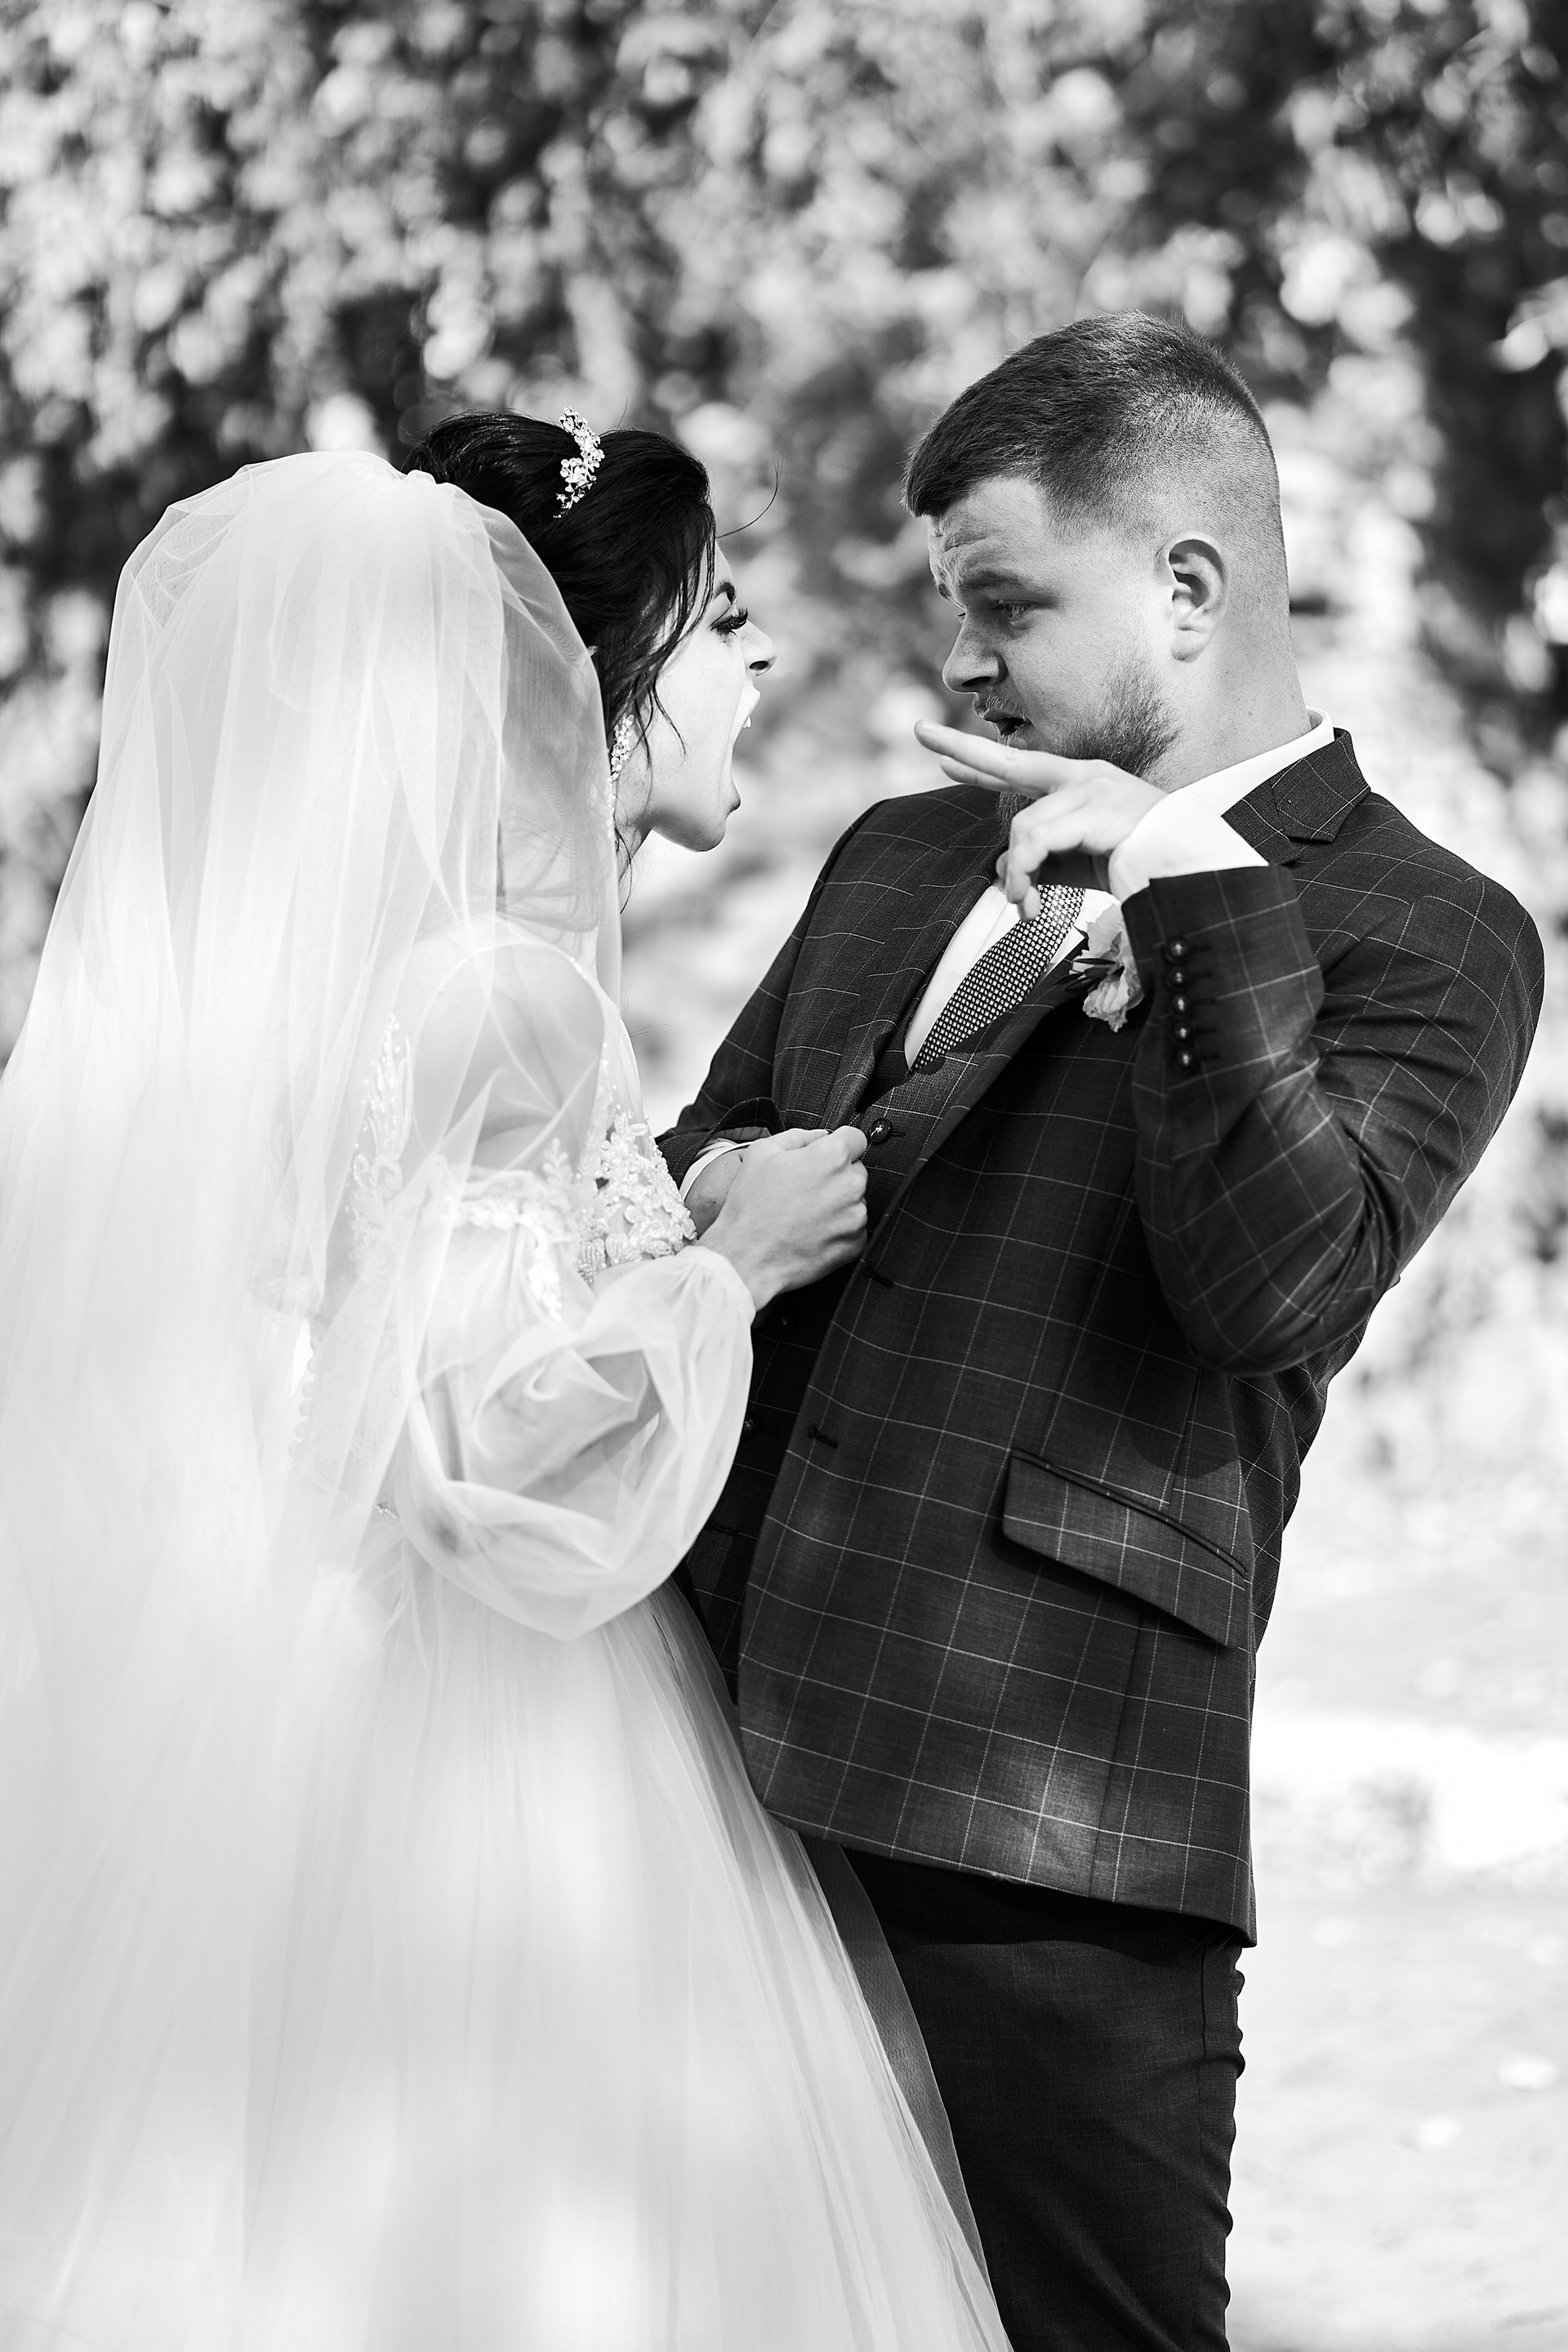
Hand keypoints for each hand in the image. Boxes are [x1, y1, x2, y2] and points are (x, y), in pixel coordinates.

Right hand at [696, 1126, 867, 1311]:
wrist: (747, 1258)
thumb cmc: (752, 1208)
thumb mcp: (762, 1153)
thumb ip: (798, 1136)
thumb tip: (818, 1136)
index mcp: (831, 1157)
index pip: (855, 1138)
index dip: (839, 1143)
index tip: (827, 1154)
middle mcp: (850, 1185)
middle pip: (855, 1170)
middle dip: (835, 1175)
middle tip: (805, 1188)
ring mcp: (855, 1216)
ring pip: (855, 1199)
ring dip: (837, 1202)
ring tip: (804, 1213)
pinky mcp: (855, 1242)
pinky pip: (853, 1227)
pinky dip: (837, 1227)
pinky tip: (811, 1230)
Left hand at [913, 720, 1162, 901]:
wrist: (1188, 872)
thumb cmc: (1139, 868)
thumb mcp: (1077, 867)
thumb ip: (1039, 862)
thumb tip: (1000, 869)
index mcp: (1082, 785)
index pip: (1020, 769)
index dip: (980, 762)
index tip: (945, 756)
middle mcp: (1084, 777)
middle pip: (1010, 761)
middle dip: (963, 748)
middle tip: (920, 732)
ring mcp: (1091, 789)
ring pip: (1022, 828)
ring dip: (1016, 874)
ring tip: (1024, 907)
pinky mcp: (1096, 810)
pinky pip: (1036, 842)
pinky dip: (1025, 875)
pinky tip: (1031, 904)